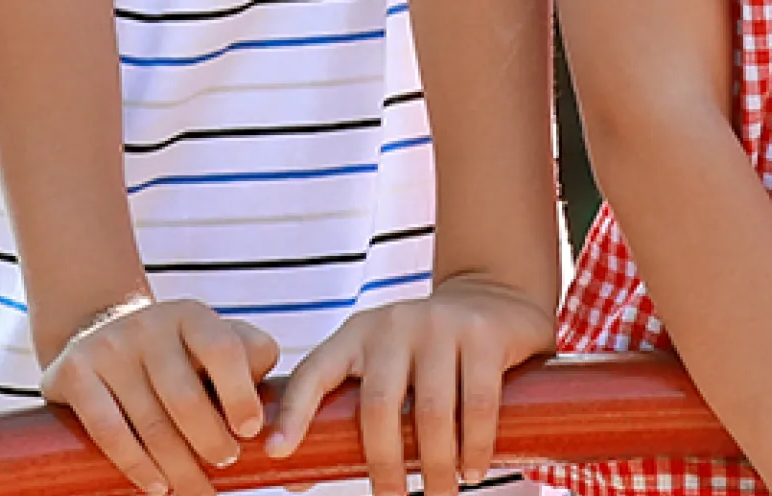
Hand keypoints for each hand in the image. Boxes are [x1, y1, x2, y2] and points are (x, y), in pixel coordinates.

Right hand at [40, 296, 280, 495]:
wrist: (96, 331)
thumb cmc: (177, 353)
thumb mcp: (214, 341)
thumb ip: (250, 359)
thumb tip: (279, 408)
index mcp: (191, 315)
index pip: (223, 349)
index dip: (239, 393)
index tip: (250, 433)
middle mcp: (149, 325)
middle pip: (185, 396)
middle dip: (210, 441)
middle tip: (226, 466)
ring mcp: (109, 347)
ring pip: (149, 422)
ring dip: (178, 467)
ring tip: (198, 492)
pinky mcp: (75, 372)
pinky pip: (108, 430)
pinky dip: (136, 465)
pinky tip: (156, 487)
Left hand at [268, 276, 553, 495]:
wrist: (494, 295)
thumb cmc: (424, 350)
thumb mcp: (382, 364)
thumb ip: (348, 413)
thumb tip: (295, 481)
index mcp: (356, 335)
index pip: (314, 372)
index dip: (292, 412)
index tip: (277, 452)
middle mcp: (392, 325)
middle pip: (378, 406)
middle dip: (384, 467)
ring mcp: (440, 327)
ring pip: (431, 412)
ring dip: (435, 467)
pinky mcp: (483, 336)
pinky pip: (477, 403)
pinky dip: (475, 447)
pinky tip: (472, 472)